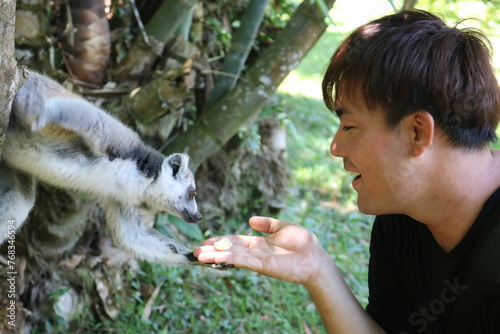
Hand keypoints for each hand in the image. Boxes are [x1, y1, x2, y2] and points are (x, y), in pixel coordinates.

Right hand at [193, 216, 330, 284]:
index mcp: (258, 243)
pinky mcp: (263, 265)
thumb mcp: (283, 227)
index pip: (235, 241)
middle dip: (212, 250)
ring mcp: (258, 260)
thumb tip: (250, 220)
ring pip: (232, 257)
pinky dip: (230, 259)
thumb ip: (267, 224)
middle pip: (229, 250)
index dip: (220, 241)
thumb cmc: (303, 242)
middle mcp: (255, 252)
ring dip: (216, 257)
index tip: (206, 242)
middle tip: (195, 251)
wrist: (315, 257)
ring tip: (199, 256)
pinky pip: (243, 261)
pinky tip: (218, 257)